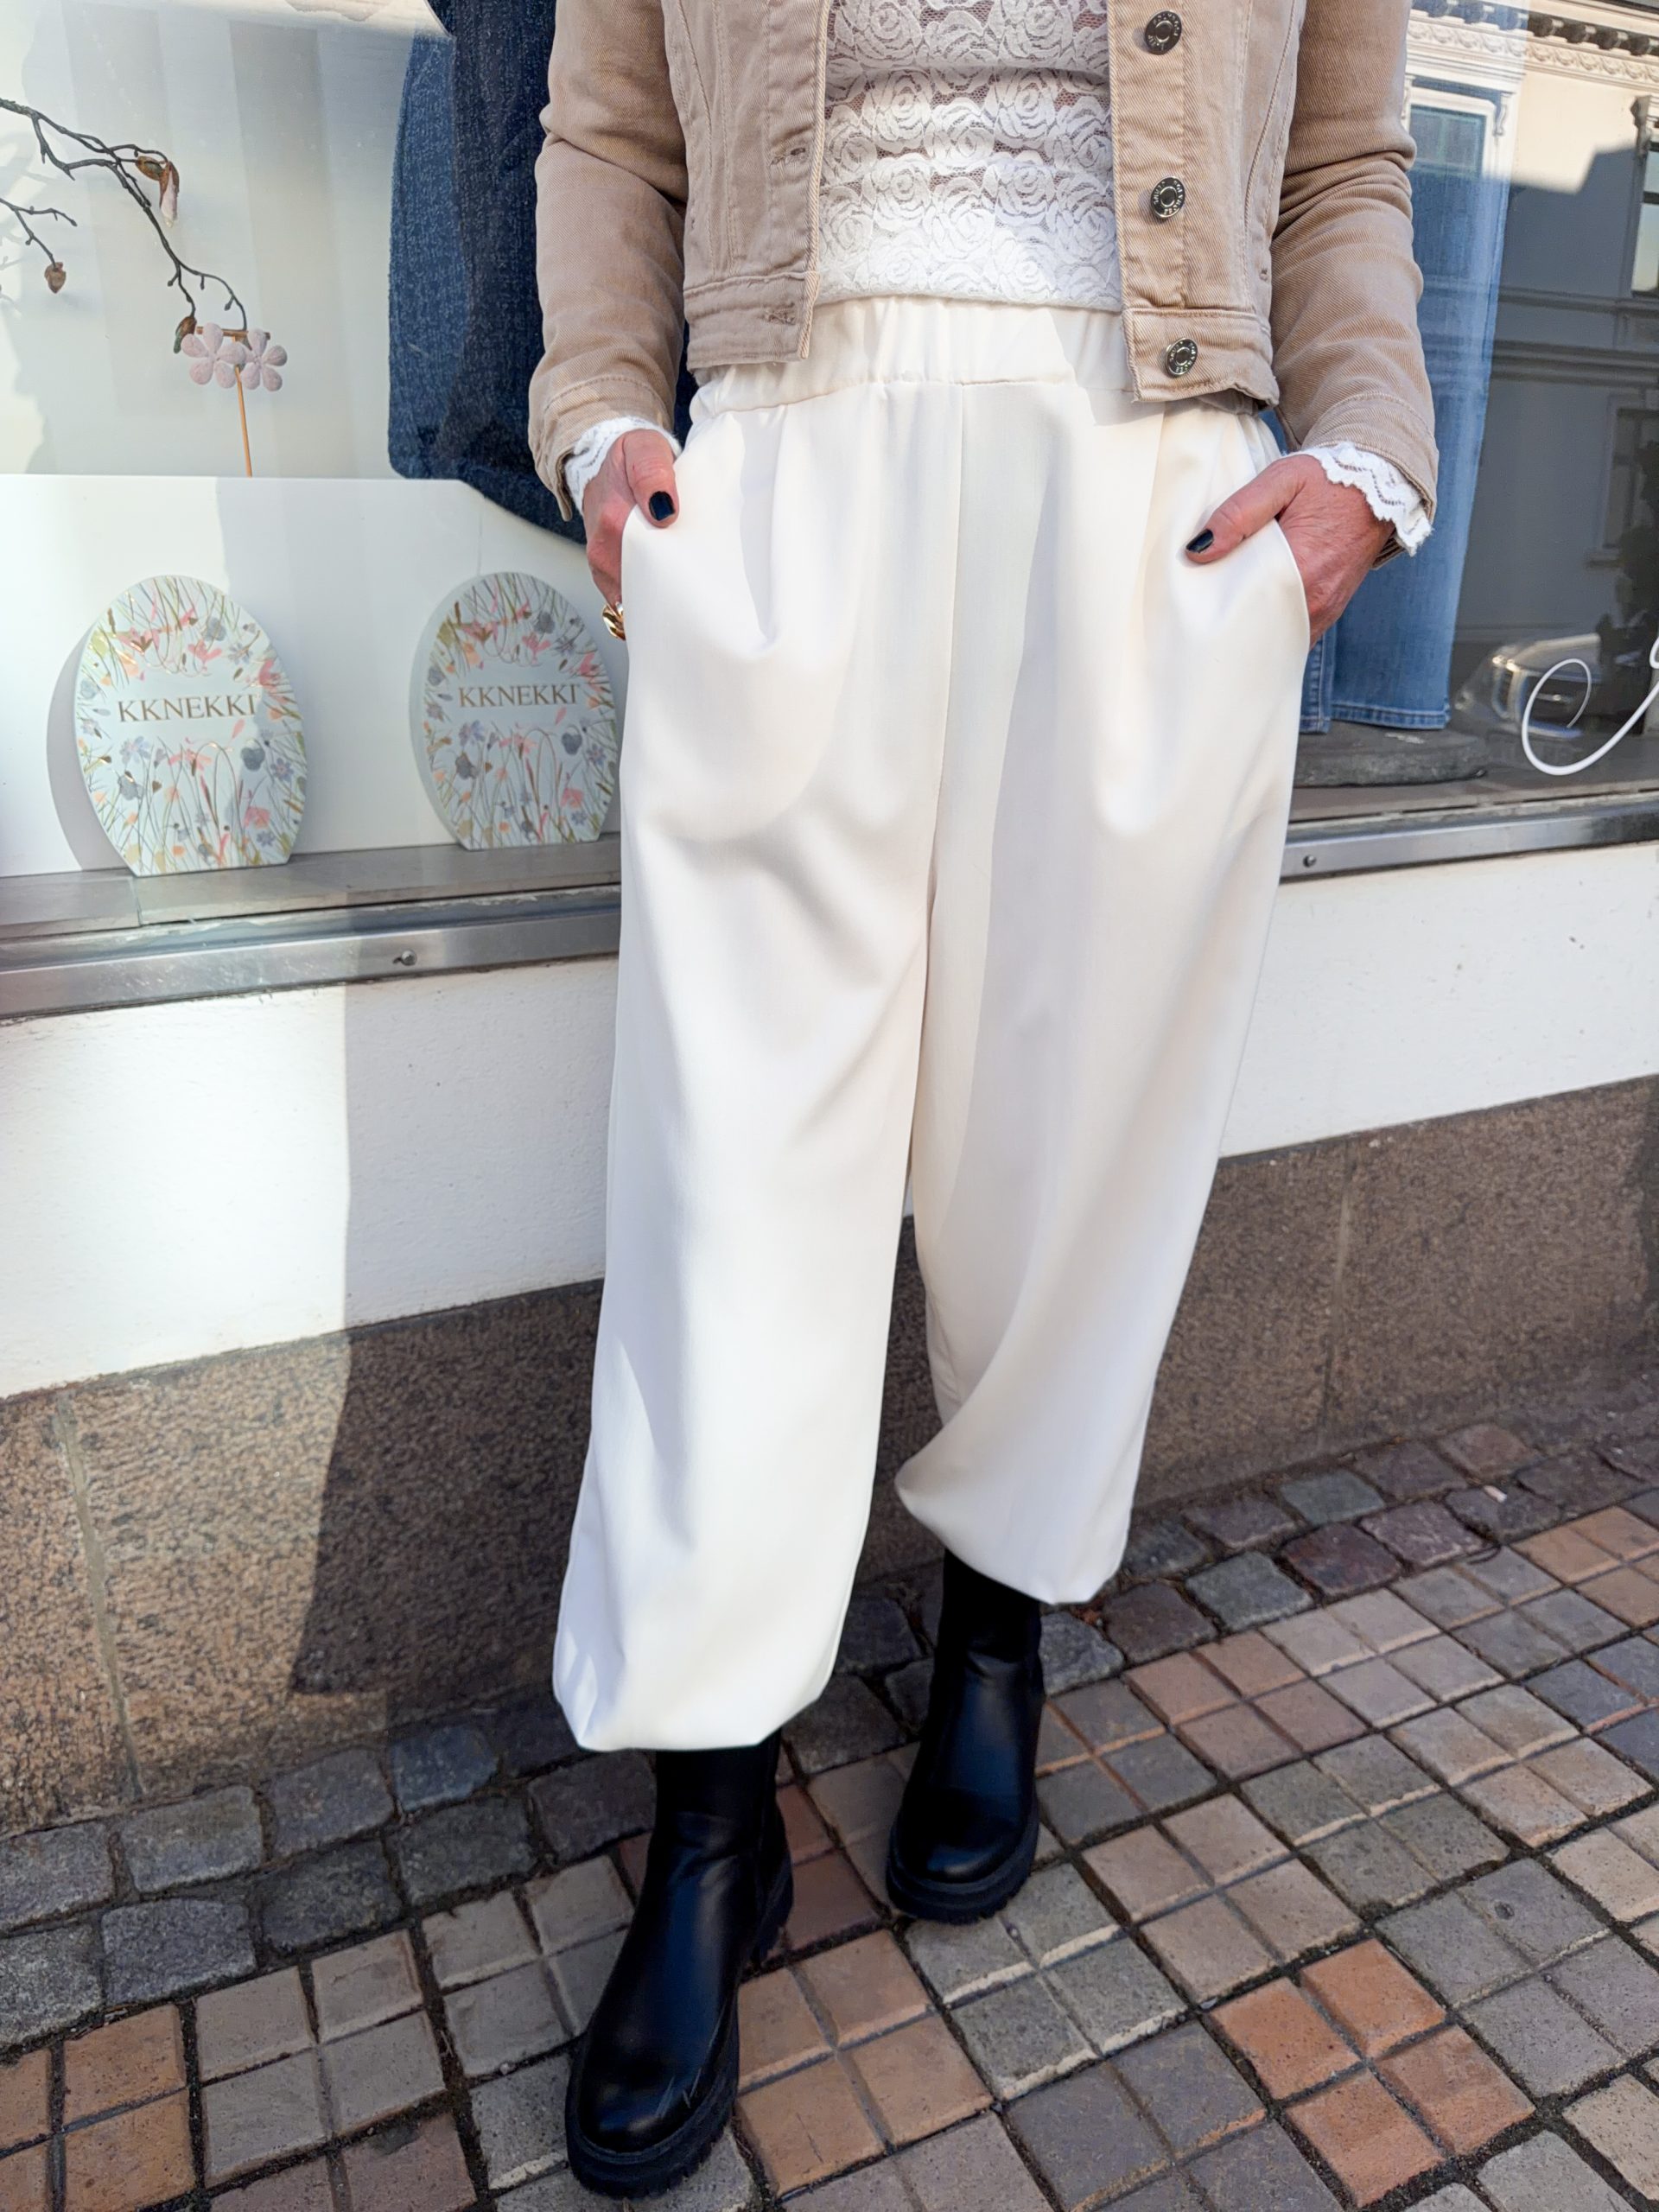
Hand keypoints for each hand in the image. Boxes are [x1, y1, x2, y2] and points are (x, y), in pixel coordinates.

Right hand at [582, 429, 680, 606]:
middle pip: (643, 591)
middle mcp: (603, 549)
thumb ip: (654, 473)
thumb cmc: (631, 457)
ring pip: (636, 599)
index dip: (676, 578)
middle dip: (671, 591)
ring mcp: (602, 566)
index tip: (697, 574)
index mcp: (613, 521)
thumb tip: (664, 510)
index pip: (648, 567)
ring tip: (684, 583)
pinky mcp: (605, 574)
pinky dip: (649, 597)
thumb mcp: (645, 448)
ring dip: (660, 596)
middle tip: (697, 581)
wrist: (607, 463)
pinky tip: (666, 584)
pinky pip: (629, 599)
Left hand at [1185, 453, 1390, 640]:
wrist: (1379, 482)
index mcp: (1300, 568)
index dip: (1216, 611)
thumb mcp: (1280, 481)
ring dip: (1251, 629)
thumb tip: (1198, 549)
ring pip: (1276, 635)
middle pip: (1258, 629)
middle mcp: (1316, 599)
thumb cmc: (1328, 479)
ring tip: (1223, 617)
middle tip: (1201, 616)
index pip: (1245, 609)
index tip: (1192, 608)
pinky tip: (1251, 616)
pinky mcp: (1330, 610)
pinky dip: (1272, 628)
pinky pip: (1294, 632)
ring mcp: (1326, 609)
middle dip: (1230, 626)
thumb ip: (1238, 513)